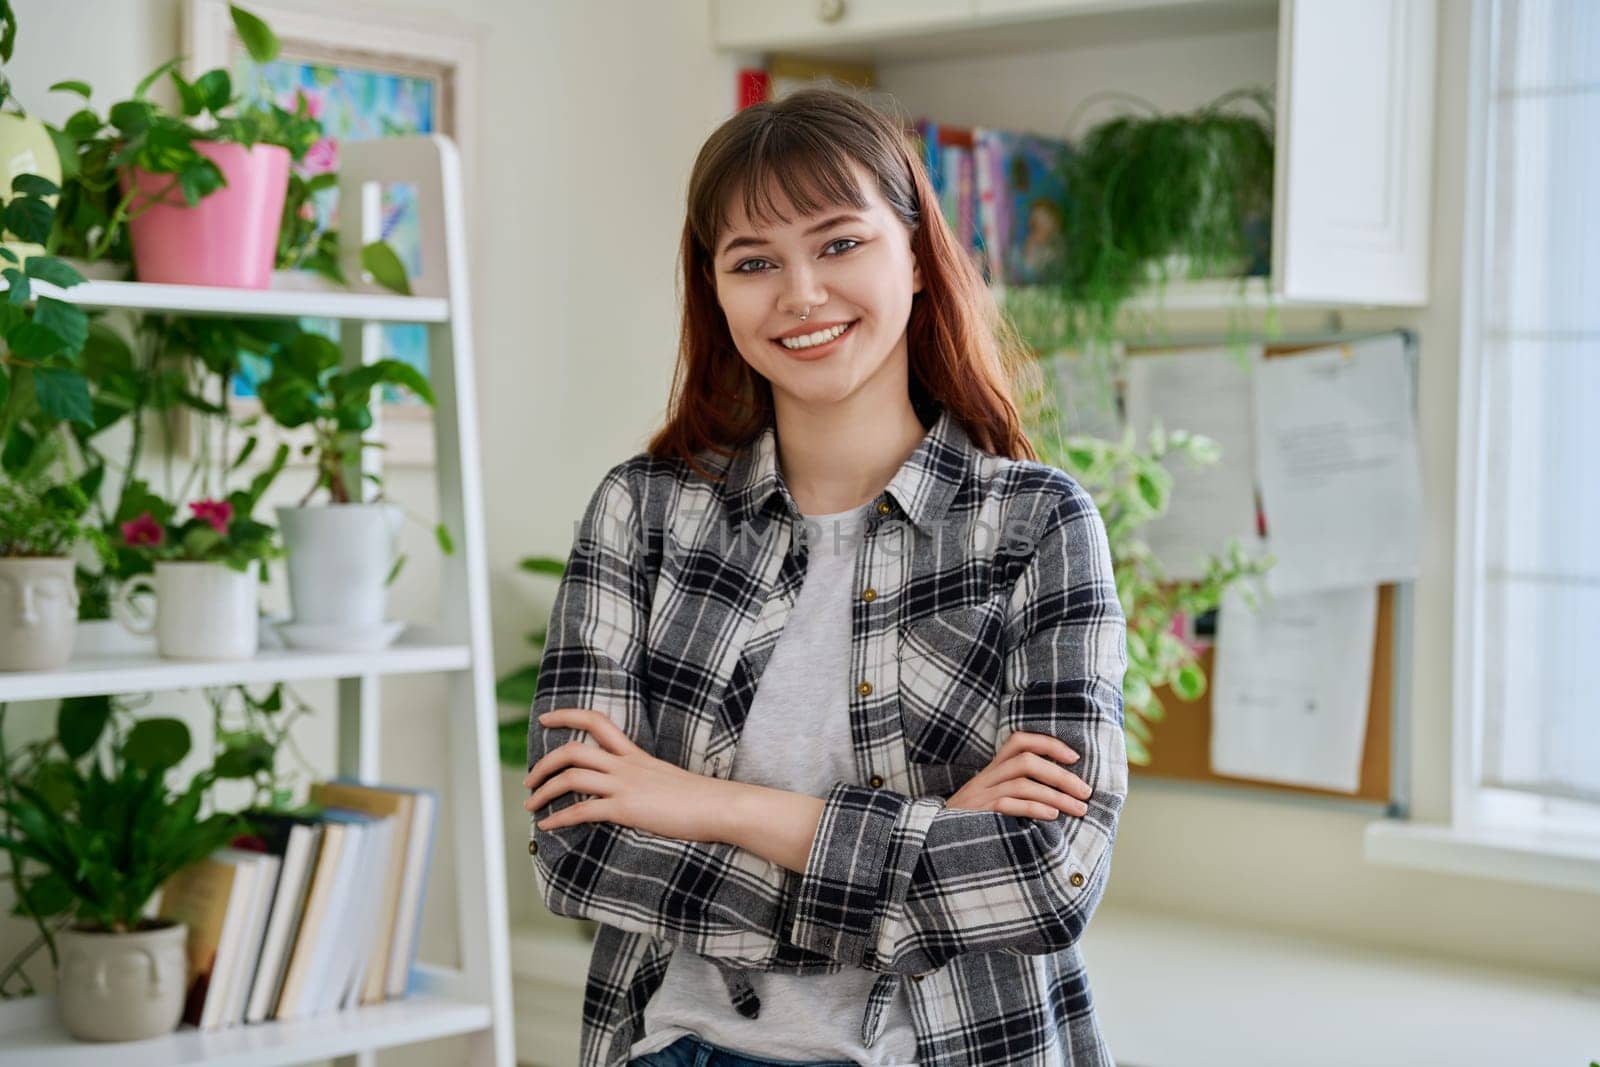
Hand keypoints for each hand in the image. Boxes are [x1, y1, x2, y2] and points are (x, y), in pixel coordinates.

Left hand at [524, 708, 725, 842]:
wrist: (720, 806)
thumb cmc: (700, 798)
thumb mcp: (667, 779)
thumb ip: (645, 779)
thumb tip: (632, 791)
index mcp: (635, 755)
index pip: (597, 722)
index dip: (568, 715)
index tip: (547, 717)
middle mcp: (626, 765)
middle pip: (573, 750)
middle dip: (544, 763)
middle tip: (529, 779)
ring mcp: (626, 785)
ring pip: (571, 777)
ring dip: (543, 791)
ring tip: (531, 805)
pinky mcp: (627, 808)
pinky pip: (583, 811)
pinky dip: (558, 817)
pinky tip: (546, 826)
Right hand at [945, 730, 1091, 820]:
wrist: (935, 844)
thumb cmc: (974, 825)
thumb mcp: (993, 802)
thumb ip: (1018, 792)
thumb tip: (1062, 792)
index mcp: (991, 771)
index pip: (1019, 741)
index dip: (1048, 743)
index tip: (1074, 758)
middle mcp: (985, 778)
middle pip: (1027, 761)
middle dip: (1061, 775)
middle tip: (1086, 792)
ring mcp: (980, 796)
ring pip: (1023, 783)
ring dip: (1057, 795)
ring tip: (1079, 809)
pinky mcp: (978, 815)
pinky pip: (1010, 805)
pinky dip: (1035, 808)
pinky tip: (1053, 817)